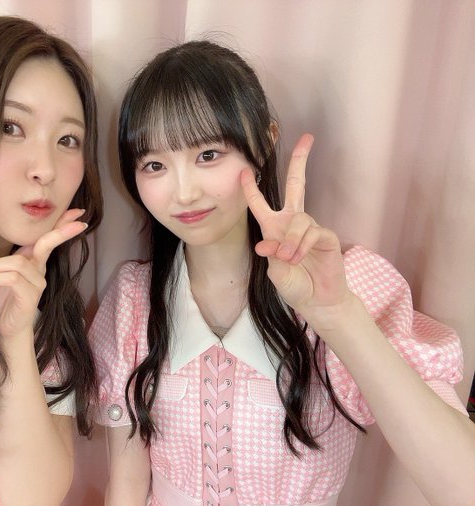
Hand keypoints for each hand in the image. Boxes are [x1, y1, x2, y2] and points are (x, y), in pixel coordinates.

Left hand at [0, 208, 87, 341]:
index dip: (63, 225)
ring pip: (17, 263)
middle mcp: (39, 269)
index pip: (48, 239)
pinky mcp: (30, 295)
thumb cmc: (1, 299)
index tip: (79, 214)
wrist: (6, 328)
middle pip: (47, 243)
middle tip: (80, 222)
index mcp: (32, 261)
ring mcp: (37, 283)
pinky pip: (13, 278)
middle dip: (62, 231)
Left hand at [242, 134, 352, 324]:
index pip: (260, 204)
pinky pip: (312, 232)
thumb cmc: (294, 285)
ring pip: (299, 220)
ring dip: (290, 241)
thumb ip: (271, 257)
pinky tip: (300, 258)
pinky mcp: (326, 236)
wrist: (317, 300)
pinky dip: (302, 246)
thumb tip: (267, 244)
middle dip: (300, 161)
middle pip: (297, 184)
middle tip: (307, 138)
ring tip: (288, 260)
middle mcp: (292, 222)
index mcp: (274, 228)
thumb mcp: (276, 273)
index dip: (251, 188)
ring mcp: (310, 227)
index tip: (245, 170)